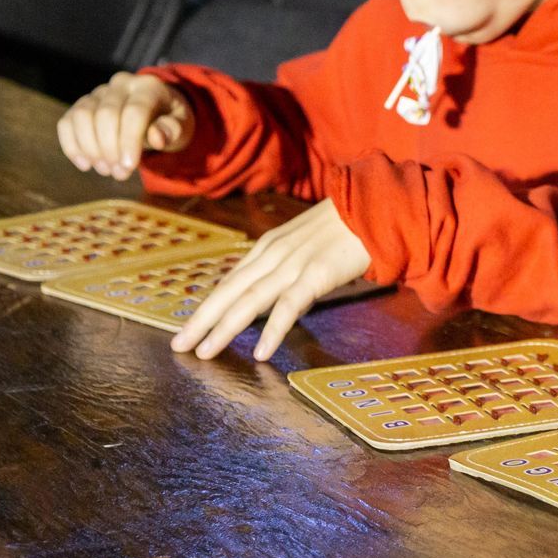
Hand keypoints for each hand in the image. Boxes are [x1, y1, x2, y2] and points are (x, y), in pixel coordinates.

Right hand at [56, 72, 193, 179]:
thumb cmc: (170, 122)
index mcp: (149, 86)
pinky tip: (85, 165)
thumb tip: (157, 137)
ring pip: (82, 116)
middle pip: (105, 114)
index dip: (129, 140)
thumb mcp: (182, 127)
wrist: (156, 113)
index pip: (134, 111)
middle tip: (119, 173)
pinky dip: (72, 145)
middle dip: (110, 148)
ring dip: (90, 148)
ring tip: (105, 169)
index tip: (128, 167)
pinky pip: (67, 122)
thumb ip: (173, 130)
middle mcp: (121, 84)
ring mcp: (98, 93)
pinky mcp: (82, 105)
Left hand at [170, 199, 371, 361]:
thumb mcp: (309, 243)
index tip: (191, 326)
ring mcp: (294, 262)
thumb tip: (285, 300)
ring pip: (249, 299)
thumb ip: (293, 268)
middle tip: (179, 345)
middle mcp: (274, 253)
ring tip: (204, 352)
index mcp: (270, 245)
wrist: (378, 205)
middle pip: (230, 290)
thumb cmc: (348, 225)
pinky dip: (272, 329)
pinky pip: (289, 306)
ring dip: (224, 327)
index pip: (231, 280)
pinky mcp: (317, 273)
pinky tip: (262, 352)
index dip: (208, 305)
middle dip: (202, 319)